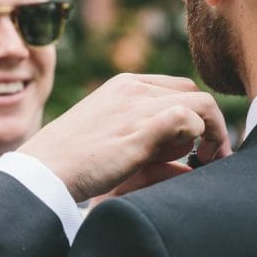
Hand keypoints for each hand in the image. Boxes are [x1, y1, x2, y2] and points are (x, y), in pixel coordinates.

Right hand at [19, 73, 230, 200]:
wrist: (42, 171)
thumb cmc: (69, 160)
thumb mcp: (105, 130)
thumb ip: (137, 127)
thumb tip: (174, 142)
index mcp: (123, 85)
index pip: (177, 88)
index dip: (197, 114)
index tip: (201, 143)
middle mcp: (131, 89)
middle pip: (193, 94)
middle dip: (211, 122)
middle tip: (212, 156)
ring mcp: (136, 108)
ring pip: (199, 105)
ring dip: (213, 134)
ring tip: (208, 162)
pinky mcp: (139, 132)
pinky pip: (186, 118)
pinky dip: (202, 136)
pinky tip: (196, 160)